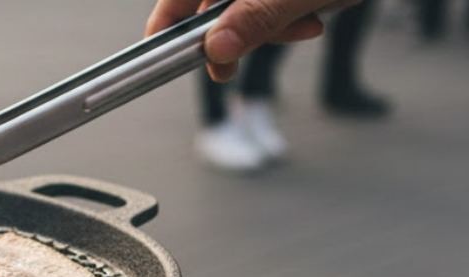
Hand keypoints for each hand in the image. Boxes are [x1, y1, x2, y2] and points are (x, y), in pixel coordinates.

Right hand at [146, 0, 360, 80]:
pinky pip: (268, 4)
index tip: (167, 54)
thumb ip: (257, 18)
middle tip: (233, 66)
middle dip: (232, 33)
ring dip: (268, 28)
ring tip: (306, 28)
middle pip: (212, 4)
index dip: (167, 24)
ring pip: (243, 8)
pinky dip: (286, 17)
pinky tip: (311, 18)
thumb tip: (215, 50)